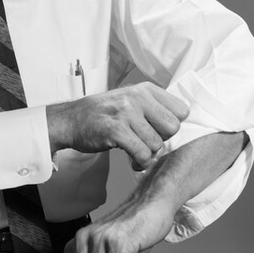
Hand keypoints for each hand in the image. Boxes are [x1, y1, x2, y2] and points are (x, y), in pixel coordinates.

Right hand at [47, 82, 188, 169]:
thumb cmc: (104, 114)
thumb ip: (154, 107)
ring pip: (157, 144)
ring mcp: (125, 113)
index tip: (157, 130)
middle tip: (146, 141)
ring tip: (135, 151)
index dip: (171, 125)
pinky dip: (139, 162)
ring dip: (148, 154)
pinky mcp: (116, 130)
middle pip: (173, 127)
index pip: (181, 110)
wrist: (71, 119)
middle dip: (162, 140)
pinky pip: (142, 154)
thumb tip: (181, 123)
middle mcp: (137, 97)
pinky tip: (131, 159)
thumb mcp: (130, 100)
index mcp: (145, 89)